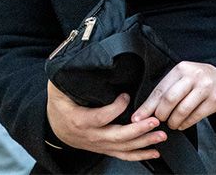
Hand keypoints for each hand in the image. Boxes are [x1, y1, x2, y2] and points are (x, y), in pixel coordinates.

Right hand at [46, 81, 166, 161]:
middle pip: (117, 136)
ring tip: (160, 135)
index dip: (115, 108)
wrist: (55, 128)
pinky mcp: (105, 149)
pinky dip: (140, 155)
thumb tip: (79, 59)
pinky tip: (154, 151)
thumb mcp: (57, 88)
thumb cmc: (58, 106)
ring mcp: (100, 145)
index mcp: (81, 120)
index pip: (101, 117)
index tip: (126, 96)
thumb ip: (66, 75)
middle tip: (154, 121)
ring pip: (124, 147)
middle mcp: (92, 136)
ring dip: (144, 142)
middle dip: (138, 130)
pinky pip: (124, 155)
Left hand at [131, 61, 215, 130]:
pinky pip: (196, 116)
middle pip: (170, 99)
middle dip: (161, 114)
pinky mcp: (215, 99)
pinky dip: (186, 124)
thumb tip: (144, 111)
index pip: (160, 89)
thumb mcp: (182, 79)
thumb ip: (165, 92)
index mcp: (180, 69)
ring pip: (182, 110)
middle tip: (159, 120)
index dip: (147, 106)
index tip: (137, 118)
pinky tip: (183, 124)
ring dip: (174, 121)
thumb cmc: (198, 81)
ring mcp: (205, 87)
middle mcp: (193, 75)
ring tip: (172, 124)